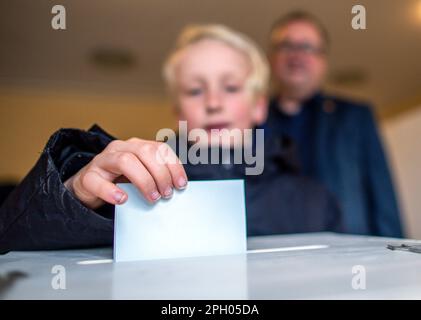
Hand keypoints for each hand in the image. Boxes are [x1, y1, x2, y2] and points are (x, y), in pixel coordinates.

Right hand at [64, 138, 186, 208]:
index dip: (173, 166)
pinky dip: (111, 191)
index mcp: (136, 146)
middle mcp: (120, 148)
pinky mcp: (87, 176)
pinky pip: (97, 181)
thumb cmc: (119, 182)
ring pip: (125, 161)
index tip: (181, 184)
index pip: (159, 148)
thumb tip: (178, 187)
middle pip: (145, 152)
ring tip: (151, 198)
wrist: (88, 188)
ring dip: (143, 181)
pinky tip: (122, 199)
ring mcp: (102, 161)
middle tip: (166, 194)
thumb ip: (156, 176)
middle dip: (160, 174)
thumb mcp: (141, 175)